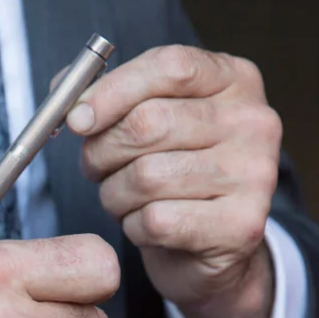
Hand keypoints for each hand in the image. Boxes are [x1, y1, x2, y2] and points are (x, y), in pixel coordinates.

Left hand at [62, 45, 279, 317]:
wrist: (208, 251)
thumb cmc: (170, 181)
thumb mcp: (146, 127)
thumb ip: (109, 98)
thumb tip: (63, 90)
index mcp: (233, 81)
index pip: (169, 66)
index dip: (112, 91)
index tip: (77, 119)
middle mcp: (254, 122)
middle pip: (149, 123)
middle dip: (103, 152)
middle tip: (96, 169)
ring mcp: (255, 174)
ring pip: (146, 177)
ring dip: (115, 194)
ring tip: (124, 200)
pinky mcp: (240, 225)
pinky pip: (156, 220)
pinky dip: (134, 228)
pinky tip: (145, 227)